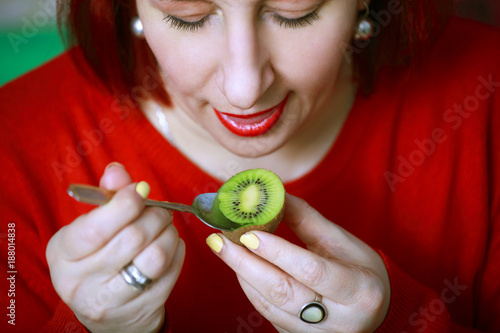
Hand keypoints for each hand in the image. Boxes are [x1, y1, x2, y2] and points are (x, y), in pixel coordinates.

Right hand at [46, 163, 184, 331]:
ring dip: (168, 233)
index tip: (141, 189)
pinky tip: (169, 245)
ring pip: (156, 257)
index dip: (124, 204)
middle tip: (159, 209)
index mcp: (62, 254)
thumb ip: (106, 197)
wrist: (108, 310)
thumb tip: (116, 170)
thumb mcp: (90, 227)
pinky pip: (171, 270)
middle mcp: (80, 282)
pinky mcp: (142, 309)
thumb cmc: (98, 256)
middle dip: (154, 215)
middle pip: (133, 238)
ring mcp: (111, 301)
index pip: (95, 228)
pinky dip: (176, 250)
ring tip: (165, 226)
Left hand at [206, 194, 389, 331]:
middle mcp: (340, 320)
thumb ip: (305, 219)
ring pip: (270, 305)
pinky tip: (241, 267)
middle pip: (283, 292)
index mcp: (359, 290)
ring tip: (224, 248)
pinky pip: (268, 314)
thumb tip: (271, 194)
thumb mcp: (341, 241)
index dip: (277, 251)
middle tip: (219, 240)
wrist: (374, 309)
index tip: (248, 232)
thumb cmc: (359, 269)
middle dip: (246, 264)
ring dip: (243, 274)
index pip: (311, 269)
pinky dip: (251, 288)